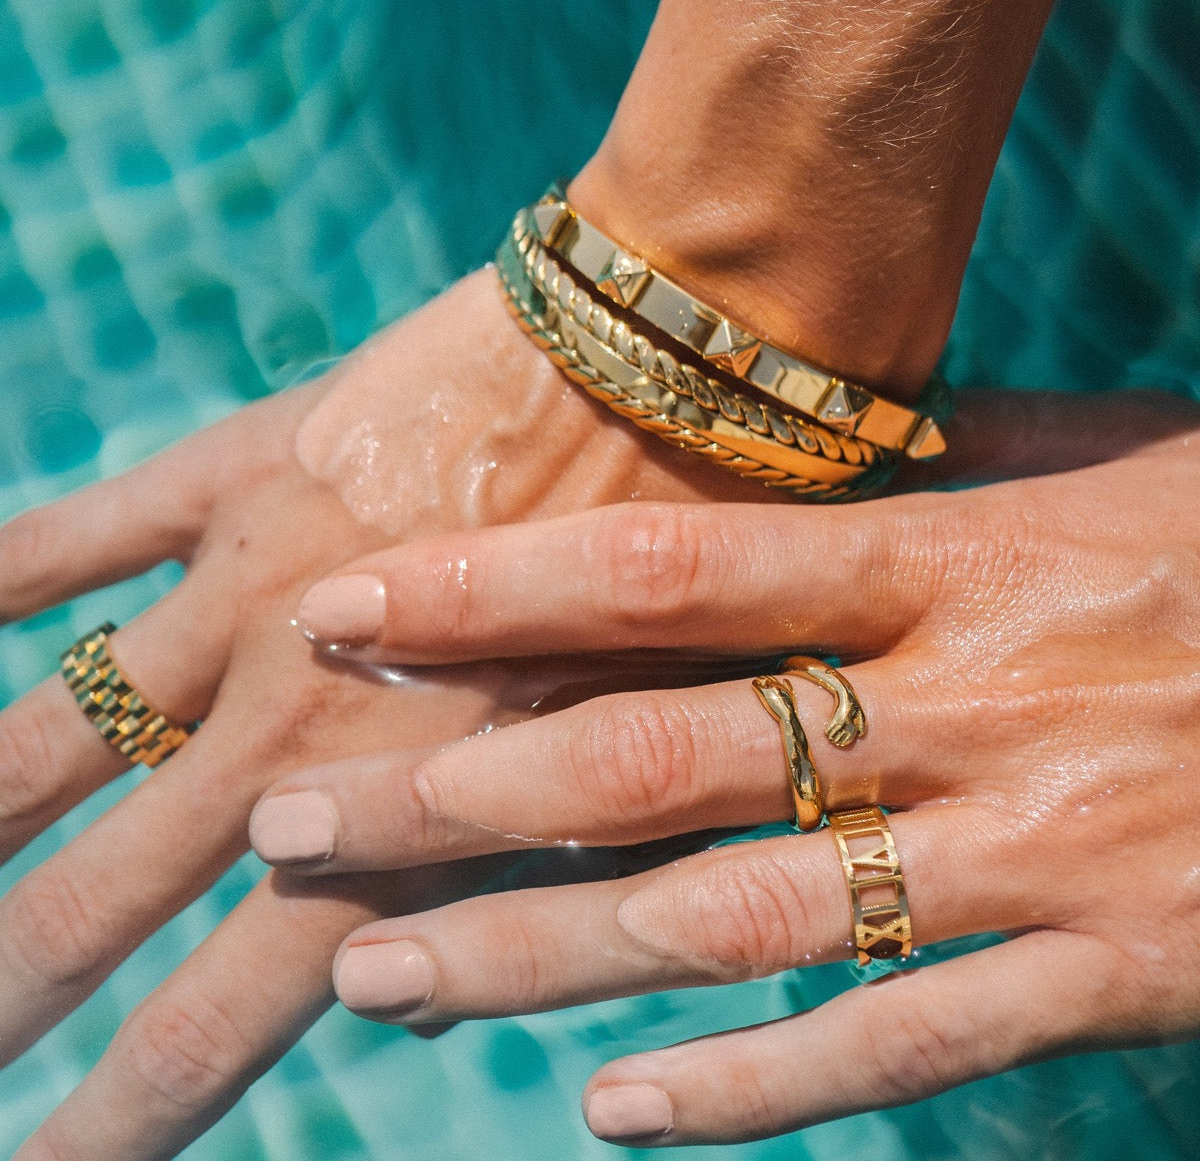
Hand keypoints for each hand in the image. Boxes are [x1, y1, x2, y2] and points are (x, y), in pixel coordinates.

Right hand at [0, 269, 762, 1160]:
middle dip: (8, 998)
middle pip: (96, 901)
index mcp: (403, 810)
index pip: (221, 1014)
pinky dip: (3, 576)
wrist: (670, 375)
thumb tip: (408, 980)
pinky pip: (80, 536)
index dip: (125, 1117)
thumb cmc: (693, 576)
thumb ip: (529, 880)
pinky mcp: (241, 473)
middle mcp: (294, 718)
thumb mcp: (637, 762)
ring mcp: (250, 591)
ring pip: (44, 740)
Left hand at [251, 392, 1199, 1146]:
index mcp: (950, 561)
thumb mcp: (1097, 463)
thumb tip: (793, 452)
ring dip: (541, 958)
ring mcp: (1037, 855)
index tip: (343, 616)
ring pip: (733, 923)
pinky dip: (753, 1090)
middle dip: (451, 800)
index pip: (664, 575)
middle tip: (290, 828)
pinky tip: (613, 1123)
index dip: (491, 592)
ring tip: (380, 983)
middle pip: (650, 760)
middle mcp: (965, 709)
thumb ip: (935, 468)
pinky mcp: (1121, 974)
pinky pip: (903, 1048)